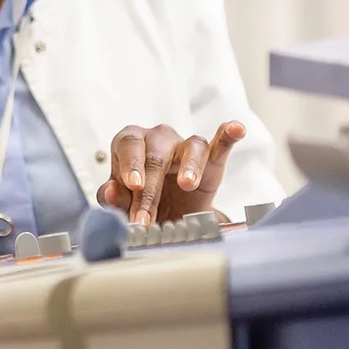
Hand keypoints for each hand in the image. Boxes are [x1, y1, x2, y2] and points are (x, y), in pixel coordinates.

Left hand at [97, 121, 246, 226]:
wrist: (163, 219)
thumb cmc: (136, 203)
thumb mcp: (120, 204)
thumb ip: (113, 197)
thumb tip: (112, 191)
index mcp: (131, 143)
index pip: (129, 145)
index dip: (131, 164)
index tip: (134, 186)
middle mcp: (158, 138)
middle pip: (156, 155)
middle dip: (150, 191)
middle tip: (145, 219)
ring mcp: (184, 146)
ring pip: (191, 146)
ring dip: (190, 166)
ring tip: (187, 185)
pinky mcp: (210, 159)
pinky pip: (220, 142)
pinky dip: (228, 135)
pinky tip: (236, 129)